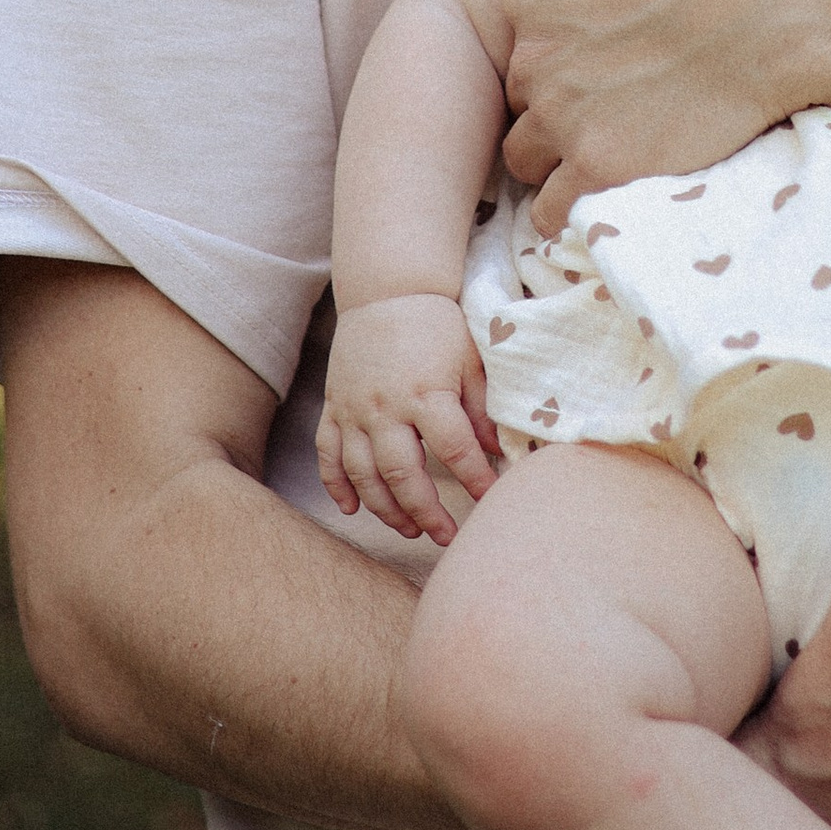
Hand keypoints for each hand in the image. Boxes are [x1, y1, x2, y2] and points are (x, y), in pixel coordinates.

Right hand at [318, 296, 500, 539]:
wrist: (387, 292)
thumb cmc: (437, 326)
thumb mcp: (471, 360)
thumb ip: (483, 408)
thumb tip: (501, 453)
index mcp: (426, 394)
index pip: (455, 451)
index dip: (475, 481)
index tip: (492, 502)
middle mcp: (385, 408)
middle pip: (403, 475)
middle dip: (426, 514)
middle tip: (446, 537)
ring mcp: (354, 411)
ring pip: (363, 474)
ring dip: (385, 509)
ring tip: (409, 531)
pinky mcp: (333, 409)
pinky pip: (328, 455)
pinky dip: (337, 486)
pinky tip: (353, 508)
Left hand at [499, 0, 830, 233]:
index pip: (519, 36)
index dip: (559, 46)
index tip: (599, 52)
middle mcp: (535, 55)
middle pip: (521, 95)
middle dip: (558, 99)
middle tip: (614, 100)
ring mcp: (566, 115)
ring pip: (527, 156)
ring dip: (560, 155)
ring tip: (613, 146)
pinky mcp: (605, 166)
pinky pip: (554, 209)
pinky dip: (574, 206)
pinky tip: (612, 187)